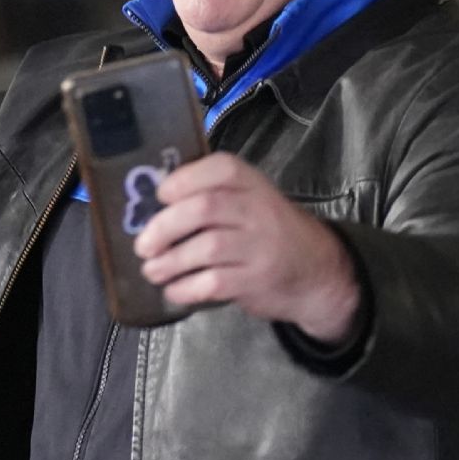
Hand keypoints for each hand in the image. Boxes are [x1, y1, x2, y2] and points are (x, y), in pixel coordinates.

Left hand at [133, 153, 360, 342]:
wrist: (316, 270)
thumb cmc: (268, 231)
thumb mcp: (249, 201)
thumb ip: (211, 196)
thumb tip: (152, 206)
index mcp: (251, 183)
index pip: (220, 169)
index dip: (185, 180)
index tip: (160, 195)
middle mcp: (257, 210)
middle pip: (205, 208)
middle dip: (165, 227)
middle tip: (143, 245)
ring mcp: (259, 246)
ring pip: (207, 248)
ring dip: (170, 262)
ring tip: (152, 270)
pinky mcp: (257, 280)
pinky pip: (214, 283)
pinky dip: (186, 288)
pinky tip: (172, 290)